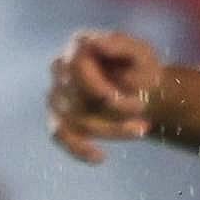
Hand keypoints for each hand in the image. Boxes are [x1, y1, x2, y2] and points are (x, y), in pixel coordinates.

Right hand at [46, 28, 161, 163]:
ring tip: (142, 129)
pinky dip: (78, 148)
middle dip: (114, 107)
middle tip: (144, 108)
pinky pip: (61, 135)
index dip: (99, 86)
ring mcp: (55, 94)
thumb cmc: (142, 67)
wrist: (143, 88)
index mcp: (78, 46)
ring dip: (111, 128)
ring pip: (76, 119)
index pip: (75, 68)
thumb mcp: (141, 53)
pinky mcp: (57, 118)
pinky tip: (99, 157)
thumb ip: (121, 45)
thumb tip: (94, 42)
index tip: (127, 95)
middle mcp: (60, 67)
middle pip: (75, 96)